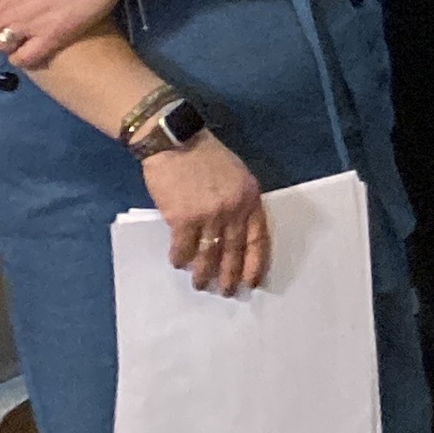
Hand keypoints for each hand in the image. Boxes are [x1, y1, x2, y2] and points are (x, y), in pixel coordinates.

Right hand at [148, 135, 270, 296]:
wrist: (175, 141)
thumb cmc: (206, 156)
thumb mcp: (236, 175)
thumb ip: (239, 201)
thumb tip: (235, 232)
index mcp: (250, 198)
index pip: (257, 238)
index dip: (255, 262)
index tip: (251, 280)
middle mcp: (233, 209)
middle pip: (234, 250)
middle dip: (230, 275)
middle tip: (226, 292)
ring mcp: (209, 214)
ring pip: (209, 253)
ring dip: (203, 272)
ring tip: (200, 284)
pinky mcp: (183, 217)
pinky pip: (183, 247)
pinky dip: (180, 258)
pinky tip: (178, 263)